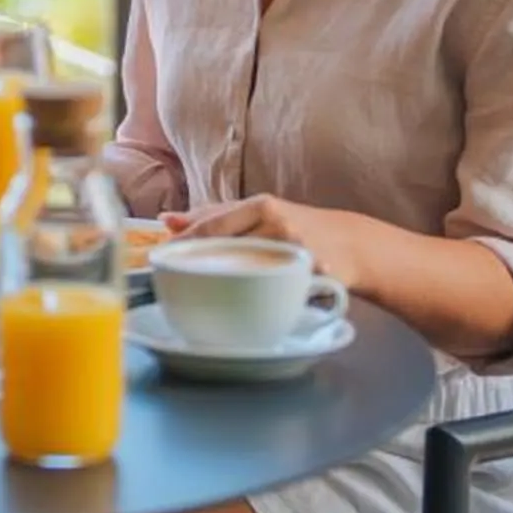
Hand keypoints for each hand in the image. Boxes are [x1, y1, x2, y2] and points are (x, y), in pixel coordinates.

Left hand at [162, 194, 351, 280]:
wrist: (351, 243)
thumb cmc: (294, 227)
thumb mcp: (258, 212)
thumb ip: (214, 216)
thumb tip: (168, 220)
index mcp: (262, 205)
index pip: (214, 226)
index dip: (185, 243)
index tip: (160, 259)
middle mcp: (279, 224)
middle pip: (228, 249)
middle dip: (199, 265)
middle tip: (174, 281)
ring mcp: (296, 251)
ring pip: (251, 271)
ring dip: (226, 284)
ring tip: (204, 295)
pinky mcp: (312, 276)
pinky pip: (279, 291)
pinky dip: (259, 299)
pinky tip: (243, 307)